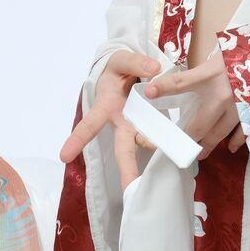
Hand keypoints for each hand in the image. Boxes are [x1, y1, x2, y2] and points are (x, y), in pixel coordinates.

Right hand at [58, 46, 163, 191]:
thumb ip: (135, 62)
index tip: (64, 156)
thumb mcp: (121, 60)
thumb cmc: (119, 68)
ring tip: (173, 160)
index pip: (89, 125)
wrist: (132, 70)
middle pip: (123, 149)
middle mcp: (122, 123)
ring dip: (159, 151)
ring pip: (147, 143)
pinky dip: (173, 140)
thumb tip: (153, 69)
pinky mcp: (155, 124)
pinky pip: (164, 134)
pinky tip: (185, 152)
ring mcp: (139, 126)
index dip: (77, 139)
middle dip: (127, 169)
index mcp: (107, 108)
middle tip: (131, 190)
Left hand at [138, 50, 245, 159]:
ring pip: (218, 134)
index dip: (162, 87)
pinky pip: (242, 133)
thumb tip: (188, 83)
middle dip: (185, 139)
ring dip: (206, 145)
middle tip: (175, 147)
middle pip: (198, 124)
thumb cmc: (246, 52)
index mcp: (212, 74)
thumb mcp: (220, 55)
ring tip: (199, 154)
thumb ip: (204, 72)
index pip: (180, 83)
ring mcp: (239, 107)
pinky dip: (235, 142)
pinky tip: (230, 148)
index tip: (148, 92)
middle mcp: (223, 94)